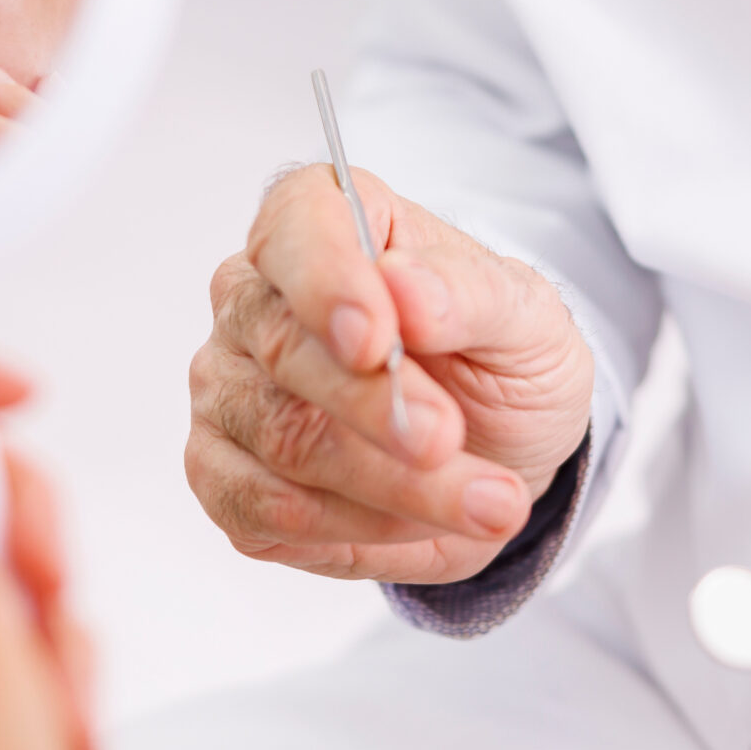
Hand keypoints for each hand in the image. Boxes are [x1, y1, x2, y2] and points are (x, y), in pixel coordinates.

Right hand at [185, 164, 593, 583]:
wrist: (501, 454)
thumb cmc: (501, 361)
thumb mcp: (526, 319)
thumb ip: (468, 295)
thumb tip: (405, 286)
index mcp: (327, 222)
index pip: (294, 224)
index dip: (326, 280)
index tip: (376, 338)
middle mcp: (257, 297)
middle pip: (282, 345)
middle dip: (373, 405)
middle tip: (446, 438)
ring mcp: (229, 386)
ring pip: (280, 439)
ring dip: (390, 483)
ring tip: (485, 501)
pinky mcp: (224, 474)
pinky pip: (263, 509)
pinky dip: (349, 527)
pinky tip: (415, 524)